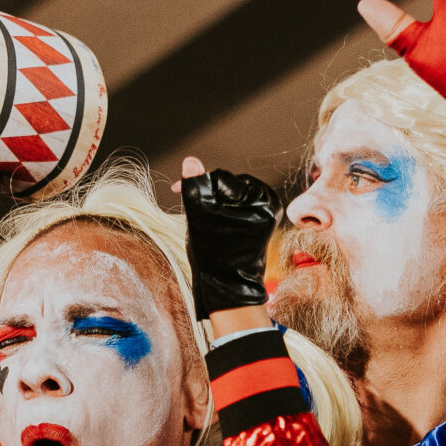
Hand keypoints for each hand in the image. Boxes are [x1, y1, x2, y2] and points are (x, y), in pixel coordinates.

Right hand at [176, 154, 279, 317]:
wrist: (228, 286)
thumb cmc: (212, 253)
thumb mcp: (199, 215)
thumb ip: (195, 185)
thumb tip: (190, 160)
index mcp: (259, 200)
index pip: (220, 177)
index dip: (197, 184)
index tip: (176, 192)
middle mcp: (269, 203)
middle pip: (229, 183)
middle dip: (208, 194)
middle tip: (196, 214)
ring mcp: (269, 212)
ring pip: (233, 193)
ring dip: (216, 202)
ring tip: (208, 222)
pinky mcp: (265, 220)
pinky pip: (240, 204)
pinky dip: (226, 210)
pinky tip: (218, 224)